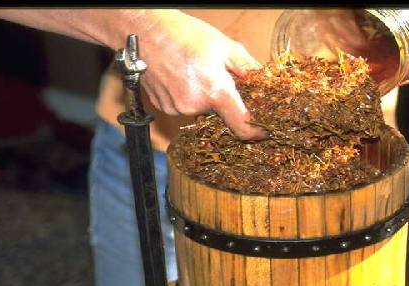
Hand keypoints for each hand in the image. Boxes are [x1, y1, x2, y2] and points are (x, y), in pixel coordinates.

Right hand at [134, 10, 264, 139]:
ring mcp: (176, 108)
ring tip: (196, 70)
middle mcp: (194, 106)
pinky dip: (187, 95)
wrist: (144, 31)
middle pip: (220, 113)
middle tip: (219, 76)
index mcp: (215, 92)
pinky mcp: (163, 107)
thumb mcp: (224, 47)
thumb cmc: (183, 34)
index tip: (263, 130)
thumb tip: (264, 84)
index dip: (255, 132)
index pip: (242, 127)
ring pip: (201, 109)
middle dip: (224, 99)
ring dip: (204, 96)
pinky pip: (184, 106)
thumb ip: (248, 69)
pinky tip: (181, 75)